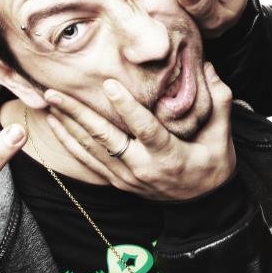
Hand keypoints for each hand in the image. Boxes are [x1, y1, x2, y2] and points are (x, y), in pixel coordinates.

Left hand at [43, 63, 235, 199]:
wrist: (204, 207)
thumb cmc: (213, 167)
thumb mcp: (222, 137)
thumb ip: (218, 100)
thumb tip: (206, 64)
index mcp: (169, 156)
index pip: (144, 128)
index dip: (126, 106)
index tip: (108, 84)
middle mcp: (143, 168)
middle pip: (105, 138)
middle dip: (78, 112)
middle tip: (56, 90)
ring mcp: (127, 177)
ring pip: (91, 148)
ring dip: (68, 124)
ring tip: (49, 101)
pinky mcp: (117, 181)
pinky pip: (87, 161)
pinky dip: (69, 142)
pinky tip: (55, 124)